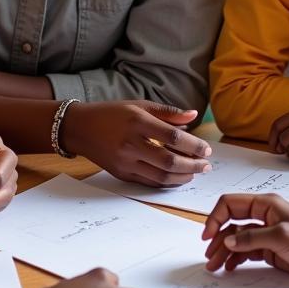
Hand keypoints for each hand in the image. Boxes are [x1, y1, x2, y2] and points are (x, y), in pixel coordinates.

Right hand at [61, 101, 211, 186]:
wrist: (80, 128)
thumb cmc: (112, 113)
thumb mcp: (139, 105)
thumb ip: (168, 112)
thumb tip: (193, 116)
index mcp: (138, 122)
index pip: (173, 138)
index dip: (194, 145)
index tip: (207, 149)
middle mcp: (131, 143)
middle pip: (169, 161)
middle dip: (193, 165)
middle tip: (206, 165)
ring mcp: (125, 161)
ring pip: (161, 176)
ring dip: (183, 177)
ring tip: (195, 172)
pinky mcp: (121, 174)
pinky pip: (149, 182)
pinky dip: (167, 182)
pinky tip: (177, 177)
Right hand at [202, 194, 288, 279]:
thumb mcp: (281, 237)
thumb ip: (252, 238)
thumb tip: (227, 239)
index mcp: (265, 204)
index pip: (230, 204)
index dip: (216, 217)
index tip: (208, 235)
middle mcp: (263, 216)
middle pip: (230, 222)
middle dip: (217, 238)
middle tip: (209, 256)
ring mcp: (265, 233)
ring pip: (236, 238)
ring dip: (224, 250)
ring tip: (215, 266)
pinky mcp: (268, 248)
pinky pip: (245, 251)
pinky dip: (235, 258)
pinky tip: (229, 267)